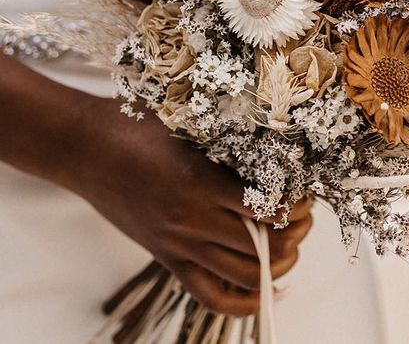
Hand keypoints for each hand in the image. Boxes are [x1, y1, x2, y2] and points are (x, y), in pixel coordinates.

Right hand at [0, 56, 311, 316]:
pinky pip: (211, 296)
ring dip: (279, 266)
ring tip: (291, 246)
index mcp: (203, 183)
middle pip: (264, 246)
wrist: (86, 149)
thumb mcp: (191, 123)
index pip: (268, 210)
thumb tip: (275, 143)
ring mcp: (179, 245)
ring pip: (245, 276)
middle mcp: (193, 221)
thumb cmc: (138, 127)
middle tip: (303, 217)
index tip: (304, 193)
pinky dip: (244, 301)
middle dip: (296, 234)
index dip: (295, 206)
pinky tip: (268, 291)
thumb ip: (228, 140)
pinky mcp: (167, 258)